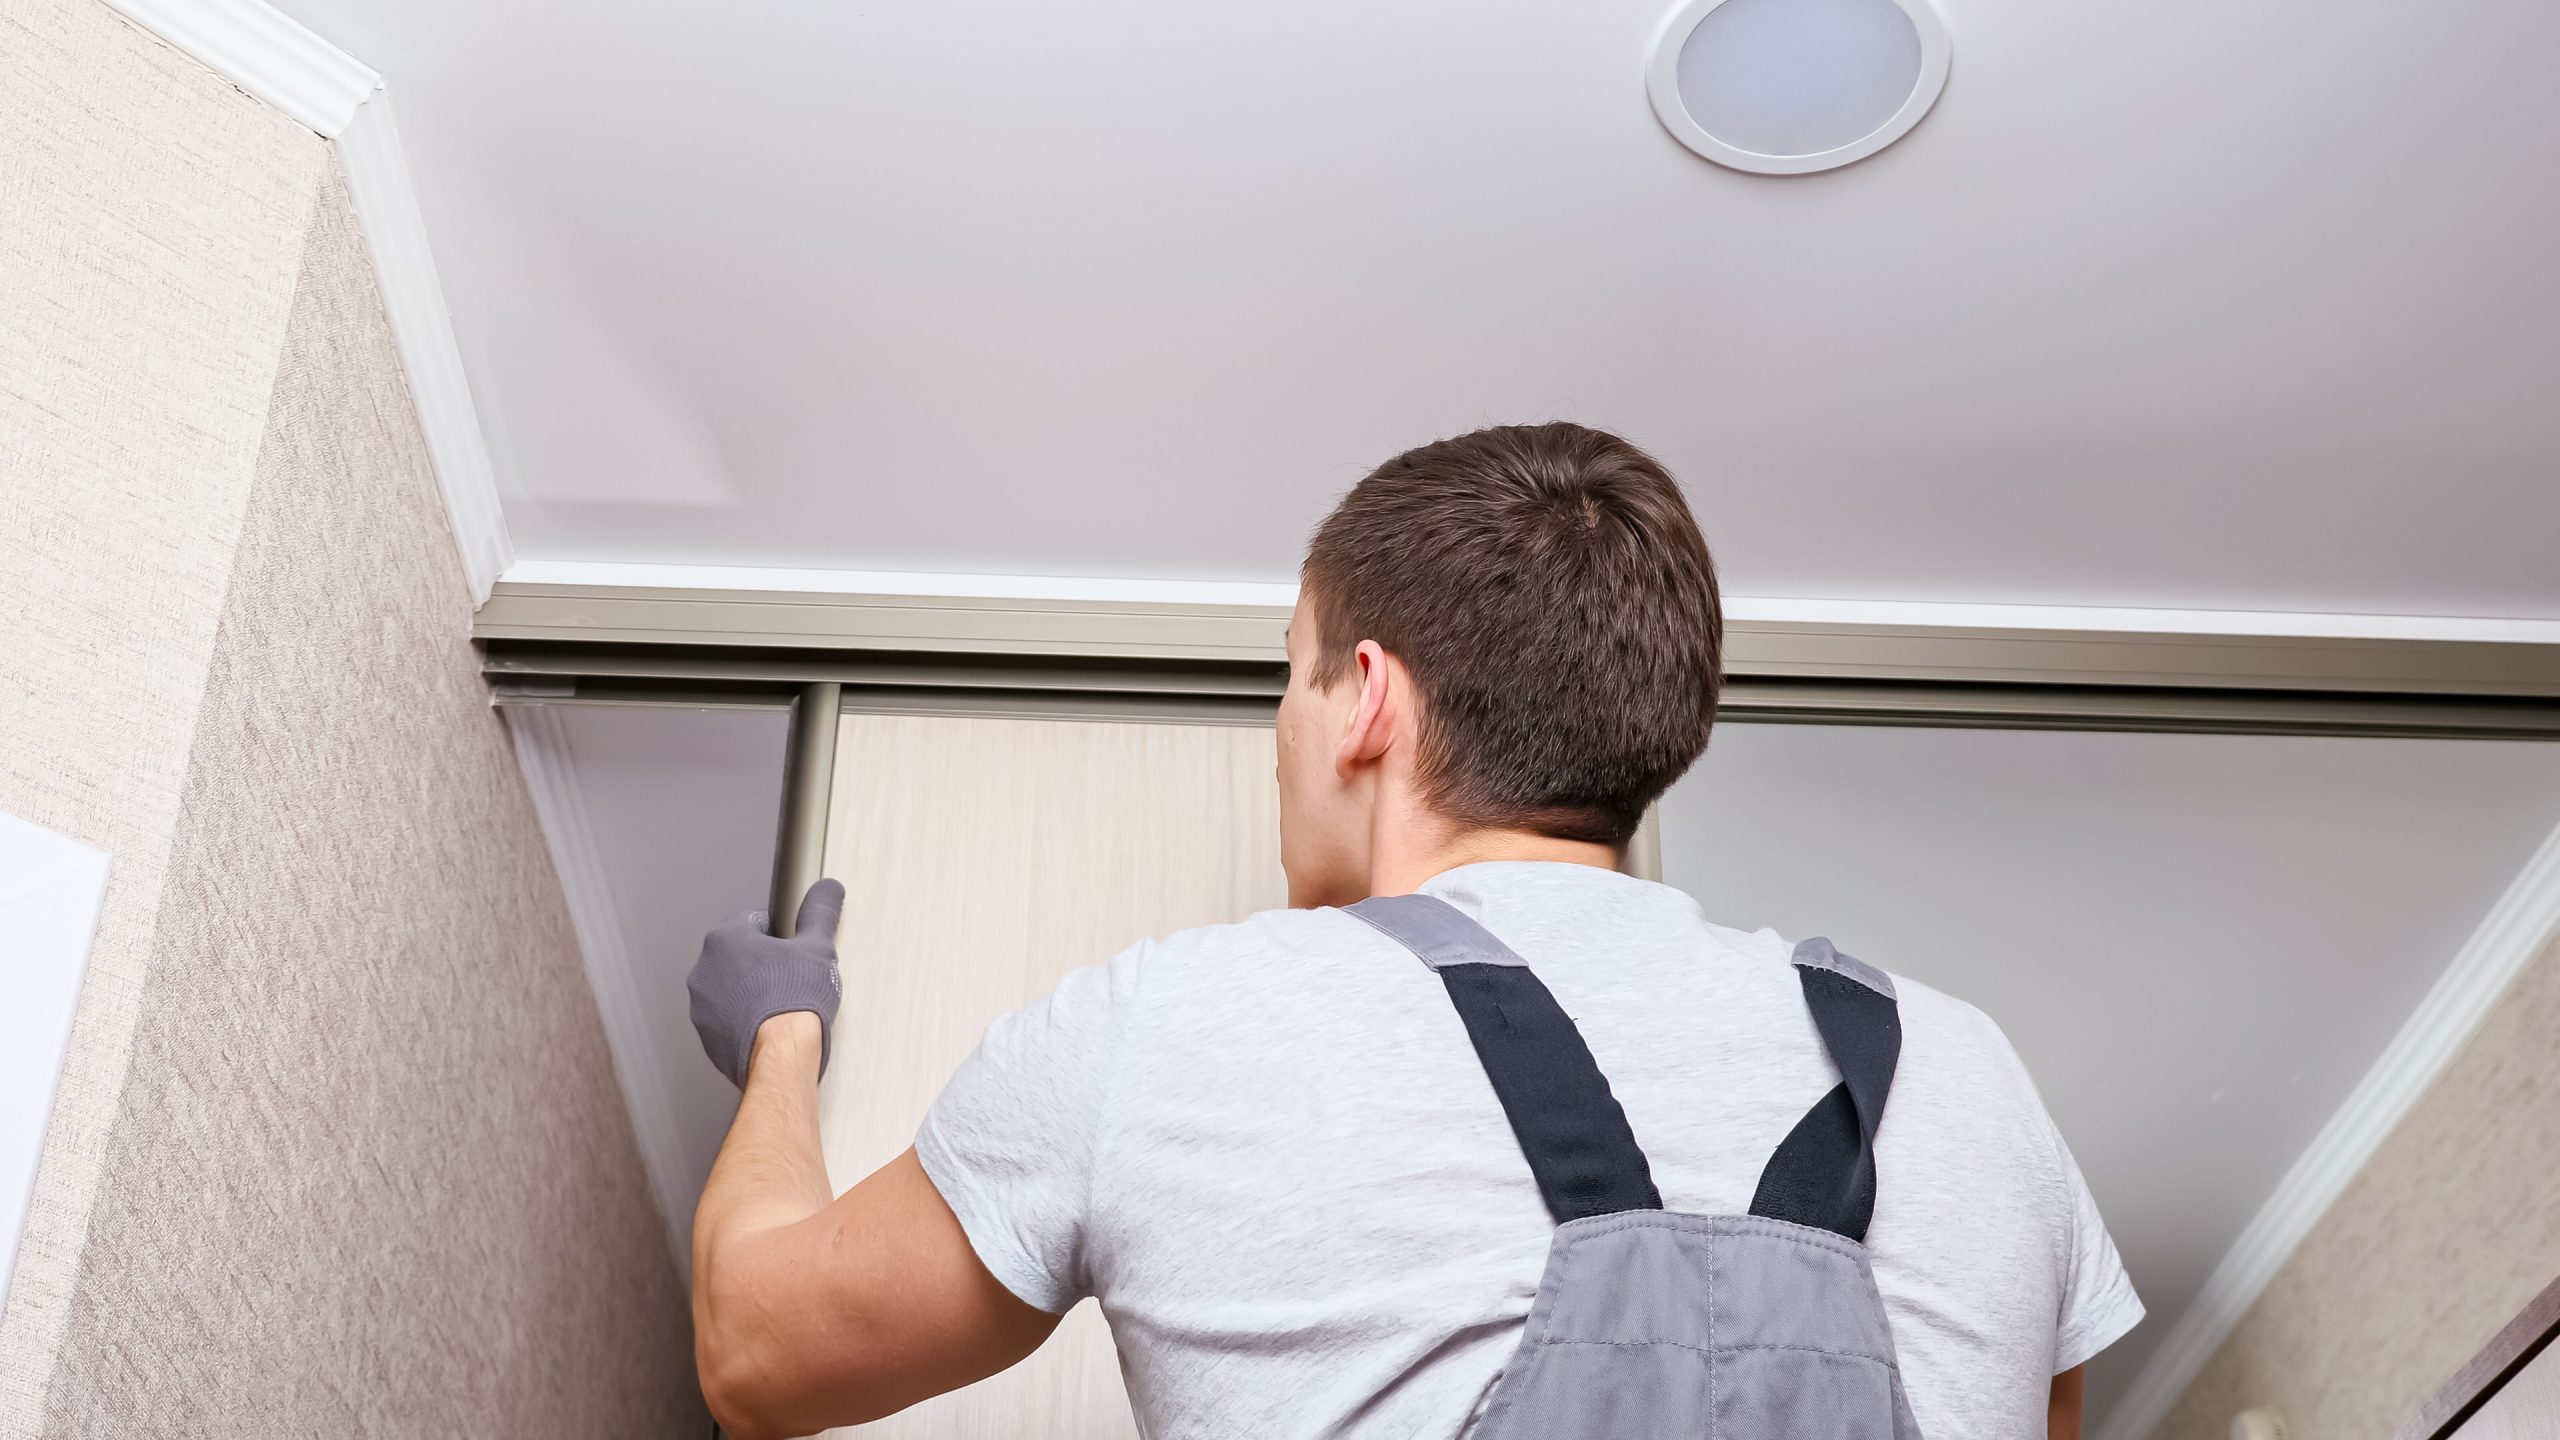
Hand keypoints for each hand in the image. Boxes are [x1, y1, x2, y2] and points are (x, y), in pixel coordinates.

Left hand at [689, 880, 844, 1087]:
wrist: (782, 1055)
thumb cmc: (794, 1002)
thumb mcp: (817, 947)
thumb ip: (819, 913)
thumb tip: (827, 890)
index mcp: (725, 939)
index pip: (752, 921)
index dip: (779, 934)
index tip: (792, 950)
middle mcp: (704, 969)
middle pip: (738, 955)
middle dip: (762, 964)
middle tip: (790, 978)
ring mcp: (701, 1005)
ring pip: (730, 987)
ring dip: (750, 991)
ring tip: (779, 1004)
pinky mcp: (705, 1034)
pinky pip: (725, 1017)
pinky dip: (742, 1018)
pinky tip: (768, 1026)